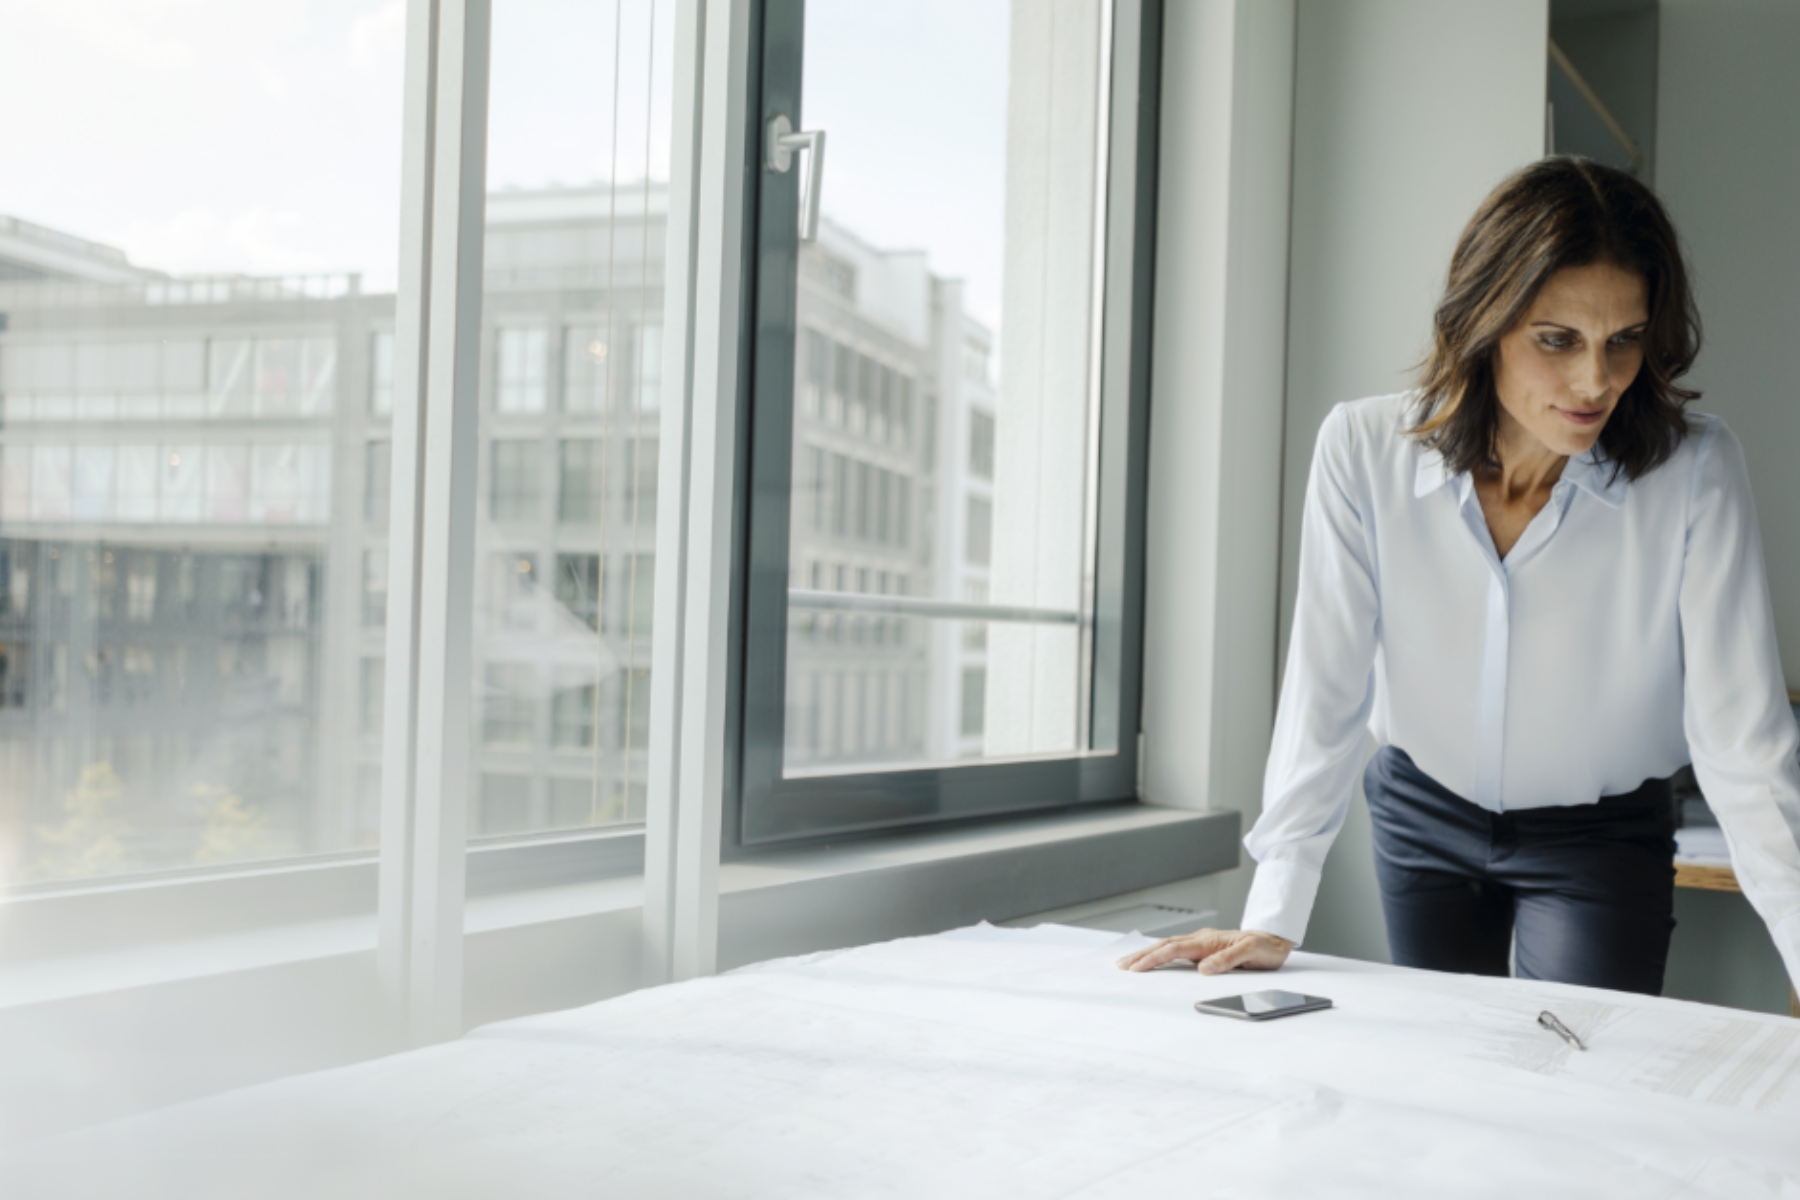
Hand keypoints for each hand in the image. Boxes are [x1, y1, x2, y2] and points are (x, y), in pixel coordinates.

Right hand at [1114, 928, 1293, 974]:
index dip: (1153, 959)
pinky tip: (1154, 957)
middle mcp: (1202, 939)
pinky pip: (1177, 949)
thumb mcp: (1251, 953)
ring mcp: (1202, 942)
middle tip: (1122, 965)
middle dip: (1142, 955)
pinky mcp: (1205, 947)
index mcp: (1208, 941)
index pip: (1174, 950)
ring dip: (1148, 954)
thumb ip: (1228, 960)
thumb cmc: (1266, 947)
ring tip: (1130, 961)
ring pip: (1168, 946)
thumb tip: (1204, 968)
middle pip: (1164, 945)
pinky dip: (1160, 953)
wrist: (1276, 938)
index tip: (1137, 967)